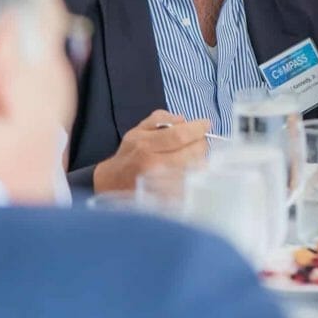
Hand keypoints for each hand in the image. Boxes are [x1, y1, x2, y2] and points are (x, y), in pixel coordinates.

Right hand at [92, 110, 210, 192]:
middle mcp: (154, 165)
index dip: (197, 128)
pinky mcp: (168, 198)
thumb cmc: (129, 155)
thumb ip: (160, 119)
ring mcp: (162, 184)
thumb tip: (183, 119)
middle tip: (199, 141)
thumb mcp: (138, 130)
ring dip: (199, 160)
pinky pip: (191, 185)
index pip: (180, 135)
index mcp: (146, 146)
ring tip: (193, 156)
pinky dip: (194, 176)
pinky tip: (189, 171)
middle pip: (192, 152)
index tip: (206, 124)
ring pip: (195, 169)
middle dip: (201, 143)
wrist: (112, 184)